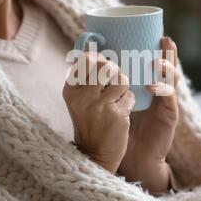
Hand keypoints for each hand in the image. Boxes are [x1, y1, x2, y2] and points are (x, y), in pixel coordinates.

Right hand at [63, 52, 134, 173]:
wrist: (95, 154)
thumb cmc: (89, 121)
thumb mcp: (79, 99)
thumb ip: (85, 75)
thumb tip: (91, 45)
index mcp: (70, 89)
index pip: (86, 59)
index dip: (98, 60)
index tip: (101, 70)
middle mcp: (81, 96)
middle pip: (105, 65)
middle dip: (113, 71)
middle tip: (112, 83)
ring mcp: (98, 106)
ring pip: (120, 77)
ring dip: (123, 86)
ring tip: (117, 97)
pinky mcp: (116, 114)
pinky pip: (130, 95)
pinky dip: (129, 101)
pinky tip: (121, 112)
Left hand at [118, 37, 179, 193]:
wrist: (133, 156)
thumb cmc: (120, 127)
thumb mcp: (112, 101)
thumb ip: (106, 82)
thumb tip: (83, 60)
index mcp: (148, 84)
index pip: (154, 61)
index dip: (155, 47)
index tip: (151, 33)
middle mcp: (160, 90)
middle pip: (168, 66)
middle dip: (168, 51)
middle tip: (163, 38)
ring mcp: (167, 102)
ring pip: (172, 79)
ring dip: (167, 66)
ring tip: (158, 60)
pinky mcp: (170, 115)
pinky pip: (168, 99)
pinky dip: (161, 89)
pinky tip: (151, 86)